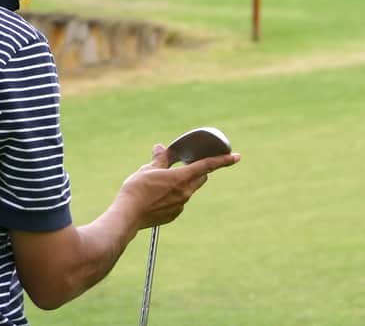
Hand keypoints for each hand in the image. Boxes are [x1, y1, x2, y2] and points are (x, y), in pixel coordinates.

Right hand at [116, 144, 240, 229]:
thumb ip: (159, 159)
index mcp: (182, 178)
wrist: (127, 216)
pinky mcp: (174, 214)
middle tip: (186, 164)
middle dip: (198, 170)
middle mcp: (185, 192)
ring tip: (161, 181)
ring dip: (182, 183)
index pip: (207, 166)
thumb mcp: (147, 169)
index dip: (223, 160)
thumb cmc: (136, 190)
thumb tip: (160, 148)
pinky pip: (179, 201)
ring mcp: (180, 205)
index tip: (237, 157)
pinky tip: (156, 196)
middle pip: (200, 178)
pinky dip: (173, 196)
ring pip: (188, 190)